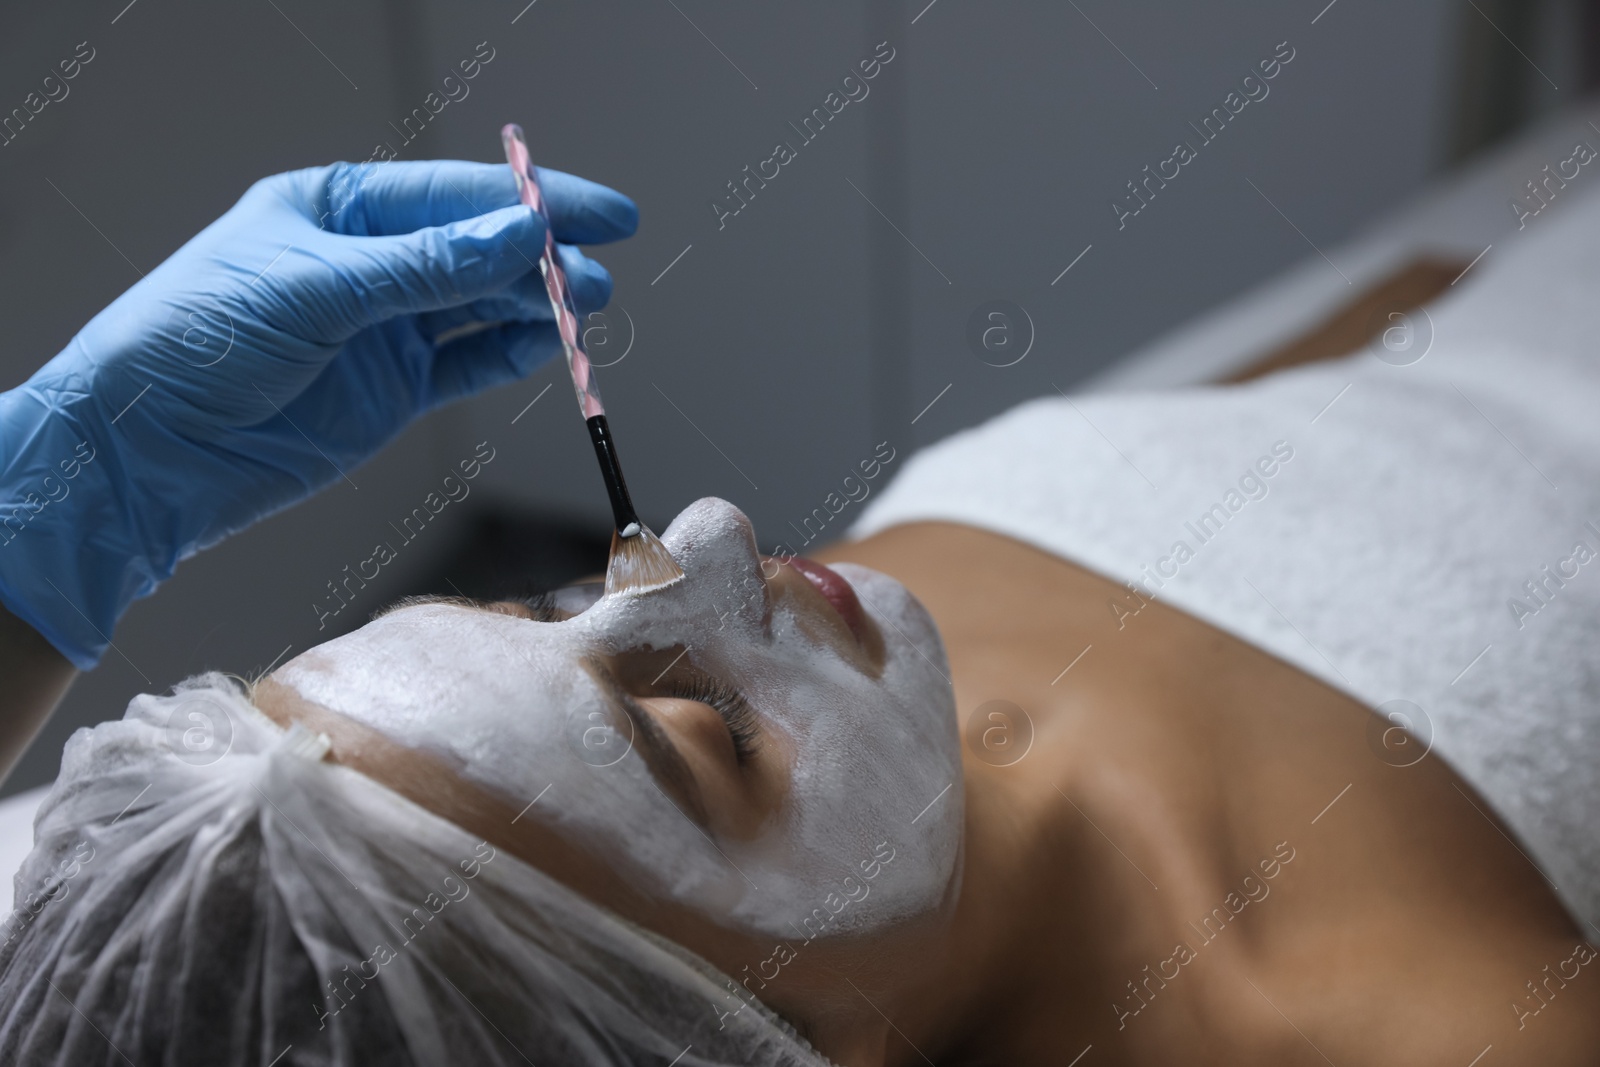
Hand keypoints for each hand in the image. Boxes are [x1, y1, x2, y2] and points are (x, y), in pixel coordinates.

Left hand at [0, 159, 637, 667]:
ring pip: (480, 307)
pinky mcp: (391, 391)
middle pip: (476, 250)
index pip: (452, 195)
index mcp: (338, 209)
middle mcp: (367, 263)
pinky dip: (510, 354)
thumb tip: (520, 234)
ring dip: (536, 306)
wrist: (149, 452)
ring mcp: (382, 329)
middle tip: (599, 274)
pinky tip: (550, 345)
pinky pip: (466, 365)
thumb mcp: (318, 289)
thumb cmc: (200, 340)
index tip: (597, 210)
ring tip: (591, 307)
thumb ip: (427, 268)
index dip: (529, 200)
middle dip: (541, 259)